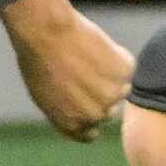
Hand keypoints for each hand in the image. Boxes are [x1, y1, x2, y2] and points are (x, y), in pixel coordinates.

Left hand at [1, 0, 133, 139]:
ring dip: (112, 75)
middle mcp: (96, 116)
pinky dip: (117, 56)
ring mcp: (113, 95)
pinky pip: (126, 66)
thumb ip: (67, 109)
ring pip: (121, 87)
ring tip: (89, 56)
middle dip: (101, 93)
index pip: (90, 133)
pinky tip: (97, 45)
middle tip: (86, 69)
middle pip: (109, 109)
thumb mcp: (44, 95)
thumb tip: (79, 110)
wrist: (46, 33)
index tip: (87, 99)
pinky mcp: (124, 72)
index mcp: (74, 126)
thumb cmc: (38, 59)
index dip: (89, 114)